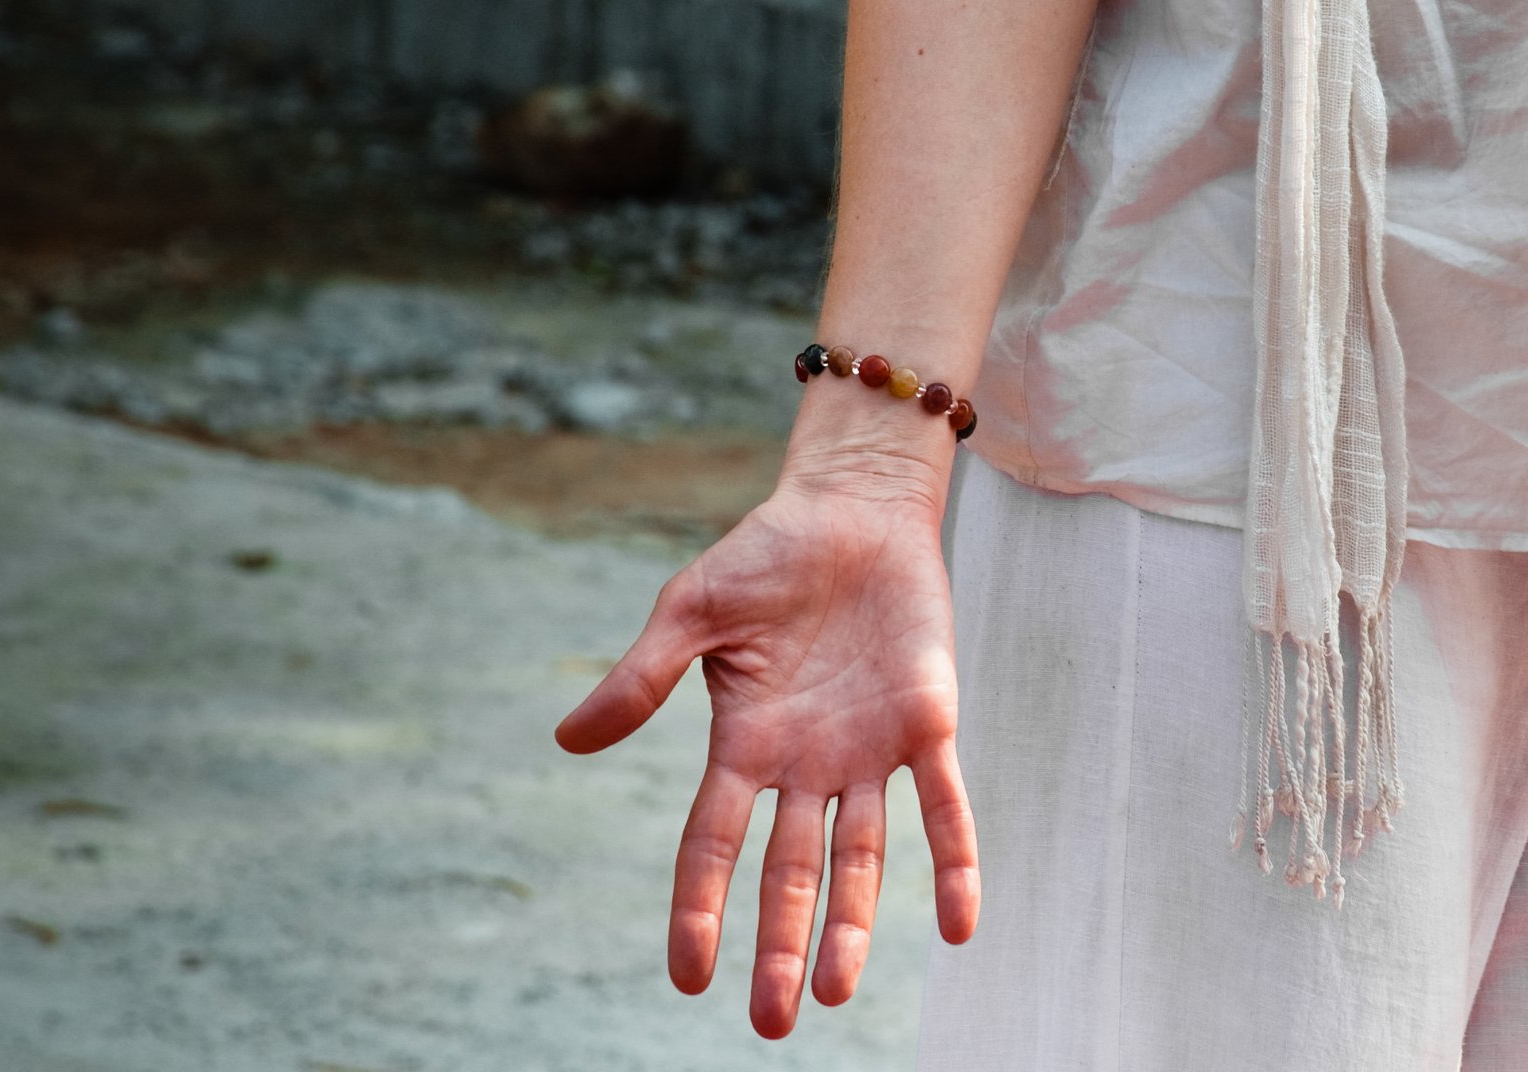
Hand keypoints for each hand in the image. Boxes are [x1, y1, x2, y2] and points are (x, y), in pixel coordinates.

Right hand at [554, 448, 979, 1037]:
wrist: (852, 508)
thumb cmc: (765, 556)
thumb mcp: (691, 611)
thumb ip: (642, 677)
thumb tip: (567, 741)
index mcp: (743, 744)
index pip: (714, 842)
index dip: (699, 908)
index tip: (689, 976)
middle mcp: (805, 764)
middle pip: (790, 871)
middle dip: (782, 944)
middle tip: (776, 1020)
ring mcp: (869, 751)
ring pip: (862, 856)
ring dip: (852, 922)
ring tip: (835, 989)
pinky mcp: (928, 724)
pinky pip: (945, 806)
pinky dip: (955, 862)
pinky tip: (960, 925)